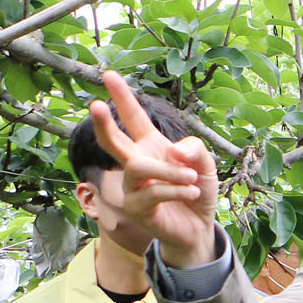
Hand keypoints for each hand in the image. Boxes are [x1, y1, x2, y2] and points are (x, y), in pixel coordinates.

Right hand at [87, 70, 219, 267]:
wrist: (199, 228)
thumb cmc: (197, 190)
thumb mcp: (206, 165)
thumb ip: (195, 150)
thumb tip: (174, 151)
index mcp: (151, 146)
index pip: (134, 118)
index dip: (122, 97)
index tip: (109, 74)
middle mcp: (137, 163)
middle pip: (113, 142)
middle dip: (103, 123)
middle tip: (96, 105)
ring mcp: (132, 187)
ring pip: (139, 168)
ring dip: (168, 172)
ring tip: (193, 179)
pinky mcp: (136, 209)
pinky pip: (152, 192)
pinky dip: (175, 190)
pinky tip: (192, 193)